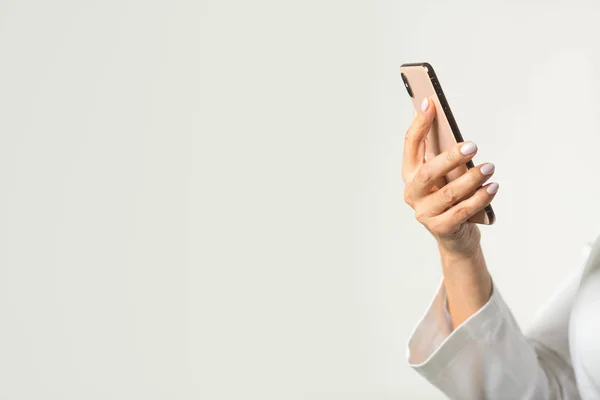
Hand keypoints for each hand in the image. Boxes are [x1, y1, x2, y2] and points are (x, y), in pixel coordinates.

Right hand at [401, 97, 498, 255]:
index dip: (419, 124)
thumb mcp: (444, 174)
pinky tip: (493, 187)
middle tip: (473, 146)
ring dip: (471, 179)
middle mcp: (413, 193)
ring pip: (448, 194)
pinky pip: (462, 211)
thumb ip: (441, 152)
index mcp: (410, 174)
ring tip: (490, 167)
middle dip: (450, 158)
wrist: (455, 237)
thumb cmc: (450, 198)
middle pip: (427, 172)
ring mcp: (425, 213)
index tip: (430, 103)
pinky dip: (480, 198)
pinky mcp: (441, 228)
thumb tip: (443, 118)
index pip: (410, 145)